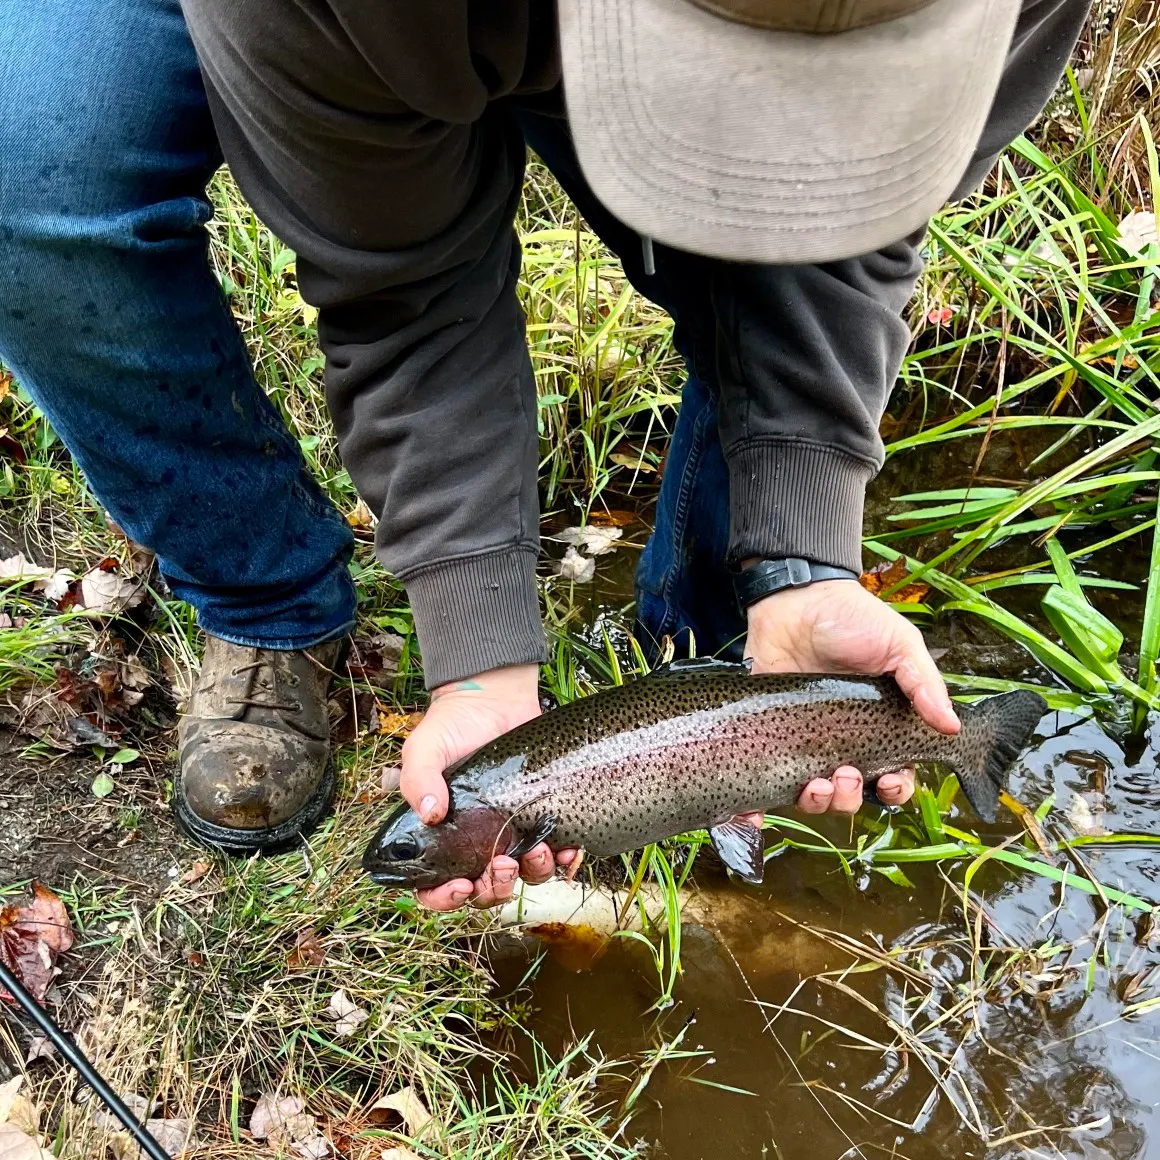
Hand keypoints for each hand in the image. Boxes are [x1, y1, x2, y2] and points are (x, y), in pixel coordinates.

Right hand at [399, 664, 578, 910]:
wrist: (494, 699)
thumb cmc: (453, 725)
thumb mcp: (424, 749)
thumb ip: (418, 779)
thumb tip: (431, 813)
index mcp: (441, 837)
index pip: (433, 887)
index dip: (443, 898)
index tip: (459, 885)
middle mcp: (475, 842)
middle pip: (483, 891)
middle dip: (493, 890)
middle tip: (500, 866)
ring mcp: (511, 832)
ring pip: (522, 877)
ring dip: (530, 874)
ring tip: (535, 850)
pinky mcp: (541, 817)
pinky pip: (557, 854)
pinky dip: (565, 860)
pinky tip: (568, 850)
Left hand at [742, 578, 958, 819]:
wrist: (795, 598)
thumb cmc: (853, 619)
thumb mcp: (899, 645)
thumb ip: (923, 684)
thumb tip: (951, 727)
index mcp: (880, 726)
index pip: (894, 775)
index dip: (894, 790)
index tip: (887, 780)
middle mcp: (843, 741)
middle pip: (853, 794)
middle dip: (850, 797)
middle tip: (844, 773)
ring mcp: (804, 741)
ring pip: (813, 795)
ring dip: (818, 801)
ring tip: (815, 782)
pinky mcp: (768, 736)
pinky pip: (764, 781)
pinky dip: (759, 808)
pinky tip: (756, 814)